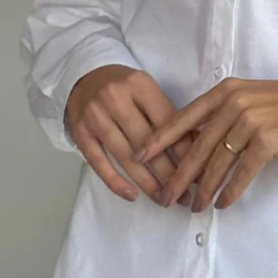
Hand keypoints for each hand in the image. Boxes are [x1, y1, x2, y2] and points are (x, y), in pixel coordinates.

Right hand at [65, 65, 201, 205]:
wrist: (84, 78)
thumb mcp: (147, 90)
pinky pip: (99, 162)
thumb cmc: (124, 88)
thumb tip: (196, 146)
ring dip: (147, 182)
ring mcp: (95, 116)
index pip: (166, 121)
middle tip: (184, 194)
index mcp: (139, 84)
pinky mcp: (80, 133)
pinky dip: (116, 182)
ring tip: (163, 199)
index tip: (198, 171)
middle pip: (147, 142)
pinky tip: (132, 195)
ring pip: (125, 156)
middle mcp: (115, 98)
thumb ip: (168, 114)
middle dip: (168, 172)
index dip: (184, 149)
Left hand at [134, 78, 277, 212]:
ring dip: (204, 189)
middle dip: (179, 176)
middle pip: (197, 147)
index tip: (139, 156)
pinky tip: (222, 203)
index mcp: (223, 92)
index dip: (159, 140)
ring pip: (218, 163)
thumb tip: (189, 143)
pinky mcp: (267, 141)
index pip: (183, 118)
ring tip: (194, 207)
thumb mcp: (245, 98)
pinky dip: (230, 190)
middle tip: (165, 197)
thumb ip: (218, 115)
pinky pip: (242, 172)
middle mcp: (233, 104)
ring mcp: (250, 122)